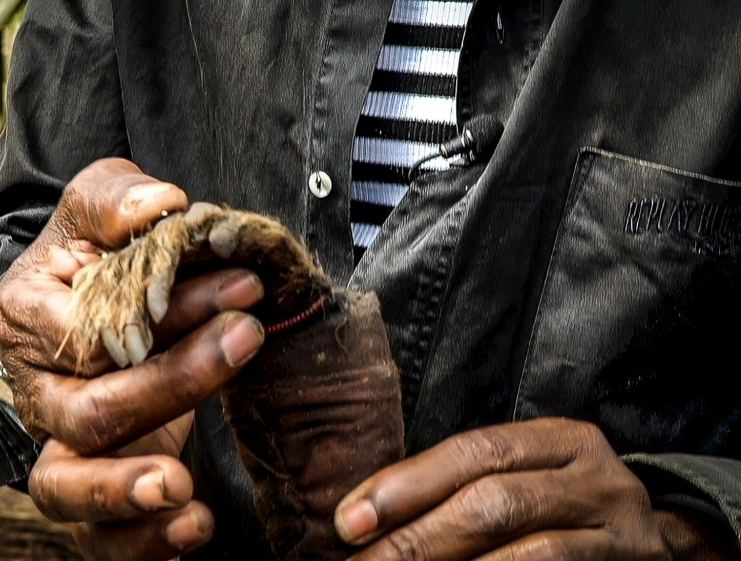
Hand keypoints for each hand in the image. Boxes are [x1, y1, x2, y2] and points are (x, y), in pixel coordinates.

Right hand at [0, 158, 265, 557]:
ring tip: (184, 489)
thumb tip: (161, 206)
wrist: (78, 310)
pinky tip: (195, 527)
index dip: (168, 312)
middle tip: (244, 340)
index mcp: (31, 318)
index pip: (93, 328)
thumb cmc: (94, 258)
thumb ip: (117, 200)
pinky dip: (141, 542)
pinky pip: (98, 535)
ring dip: (127, 493)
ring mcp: (59, 445)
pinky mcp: (93, 484)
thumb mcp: (97, 208)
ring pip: (68, 488)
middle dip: (171, 382)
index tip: (244, 287)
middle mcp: (38, 391)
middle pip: (87, 411)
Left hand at [334, 418, 670, 559]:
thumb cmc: (559, 511)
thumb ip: (460, 488)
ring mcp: (623, 535)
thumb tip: (365, 519)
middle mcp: (599, 480)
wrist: (653, 551)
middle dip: (418, 539)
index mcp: (562, 440)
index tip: (348, 521)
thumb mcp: (522, 480)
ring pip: (530, 554)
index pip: (473, 453)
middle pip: (496, 503)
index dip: (406, 485)